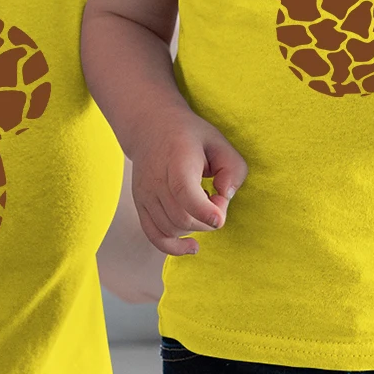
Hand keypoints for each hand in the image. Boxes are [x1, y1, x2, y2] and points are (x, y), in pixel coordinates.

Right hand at [128, 109, 247, 257]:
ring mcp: (145, 194)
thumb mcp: (220, 142)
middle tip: (216, 199)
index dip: (205, 211)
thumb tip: (224, 197)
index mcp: (177, 160)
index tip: (220, 217)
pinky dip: (174, 247)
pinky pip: (155, 236)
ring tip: (201, 204)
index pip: (184, 193)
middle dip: (208, 220)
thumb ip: (233, 169)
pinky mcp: (141, 204)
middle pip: (182, 218)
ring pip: (171, 229)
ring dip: (194, 227)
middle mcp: (156, 179)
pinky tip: (193, 245)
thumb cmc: (190, 136)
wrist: (151, 126)